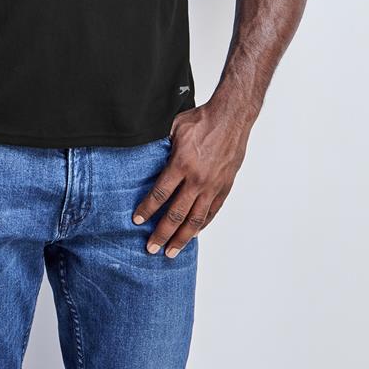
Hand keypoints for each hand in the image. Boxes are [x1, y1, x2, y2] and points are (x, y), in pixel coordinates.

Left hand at [131, 99, 249, 257]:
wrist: (231, 117)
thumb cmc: (202, 119)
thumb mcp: (174, 128)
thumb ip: (160, 147)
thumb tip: (144, 156)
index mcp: (181, 163)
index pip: (160, 193)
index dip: (147, 209)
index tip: (137, 220)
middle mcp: (197, 179)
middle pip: (176, 214)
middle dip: (161, 233)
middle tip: (151, 248)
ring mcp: (213, 185)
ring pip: (195, 219)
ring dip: (182, 238)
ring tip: (171, 252)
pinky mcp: (224, 186)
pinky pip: (211, 212)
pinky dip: (201, 225)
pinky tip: (193, 234)